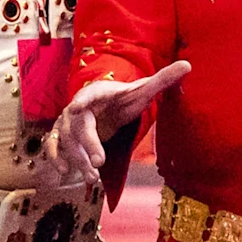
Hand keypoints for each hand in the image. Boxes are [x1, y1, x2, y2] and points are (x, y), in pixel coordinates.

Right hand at [39, 62, 188, 187]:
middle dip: (87, 144)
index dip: (83, 100)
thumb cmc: (123, 99)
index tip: (77, 107)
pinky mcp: (62, 137)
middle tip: (99, 162)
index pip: (89, 94)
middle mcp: (78, 107)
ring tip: (92, 177)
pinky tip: (65, 172)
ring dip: (77, 159)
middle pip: (78, 125)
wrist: (103, 106)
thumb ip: (163, 80)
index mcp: (98, 93)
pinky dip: (56, 159)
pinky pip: (52, 147)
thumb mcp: (142, 91)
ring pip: (66, 141)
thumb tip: (188, 64)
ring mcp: (67, 123)